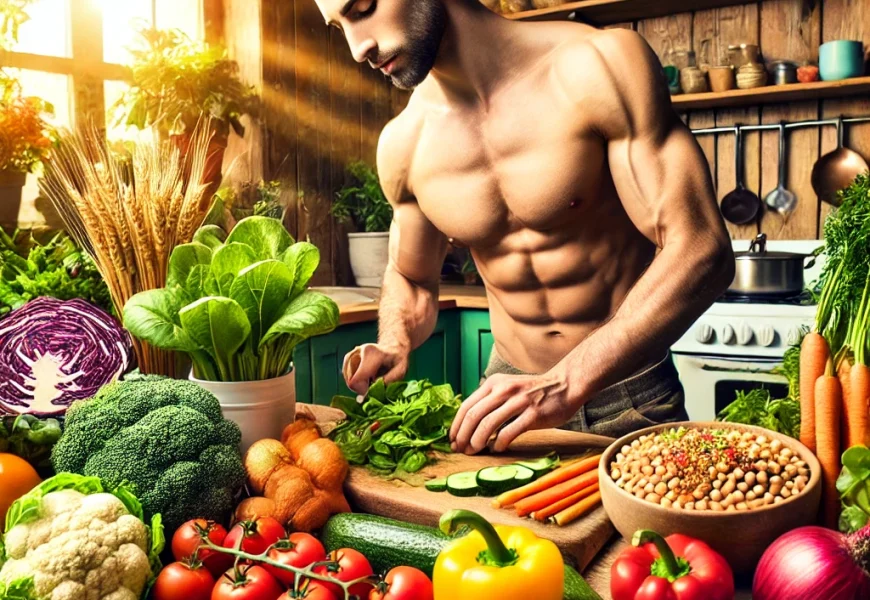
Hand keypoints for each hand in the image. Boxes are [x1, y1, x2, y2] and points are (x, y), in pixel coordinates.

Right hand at [342, 343, 408, 394]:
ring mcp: (351, 354)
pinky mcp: (348, 357)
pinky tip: (366, 376)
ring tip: (371, 379)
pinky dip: (355, 379)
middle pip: (351, 381)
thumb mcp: (401, 370)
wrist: (392, 346)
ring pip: (348, 379)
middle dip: (361, 387)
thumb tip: (373, 390)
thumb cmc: (397, 359)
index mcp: (371, 354)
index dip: (362, 391)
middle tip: (374, 384)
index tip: (372, 391)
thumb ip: (389, 381)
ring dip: (359, 383)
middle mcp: (358, 352)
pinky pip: (347, 375)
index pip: (356, 380)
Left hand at [449, 370, 579, 454]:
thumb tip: (468, 423)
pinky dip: (499, 443)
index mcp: (493, 383)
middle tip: (460, 450)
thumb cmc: (533, 391)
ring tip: (475, 451)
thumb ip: (490, 400)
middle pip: (474, 416)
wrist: (565, 385)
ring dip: (477, 441)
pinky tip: (497, 449)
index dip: (456, 425)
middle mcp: (503, 390)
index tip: (452, 440)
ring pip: (488, 424)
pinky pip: (509, 432)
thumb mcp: (507, 387)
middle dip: (463, 436)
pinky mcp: (533, 414)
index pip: (467, 406)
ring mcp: (518, 401)